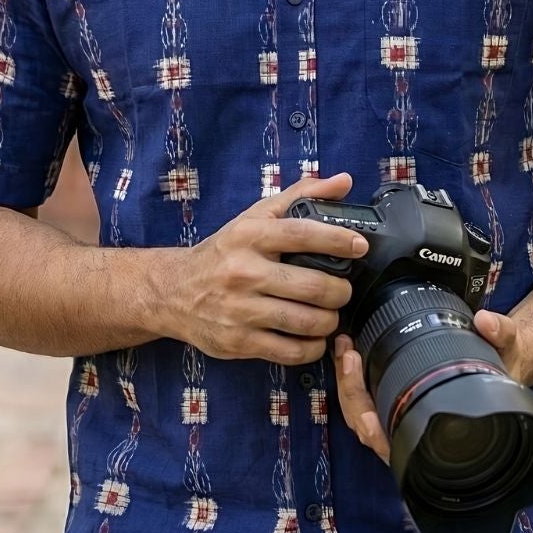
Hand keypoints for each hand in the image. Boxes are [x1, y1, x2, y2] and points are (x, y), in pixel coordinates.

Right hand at [168, 172, 362, 363]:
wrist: (172, 291)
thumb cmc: (223, 253)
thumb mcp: (254, 217)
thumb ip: (301, 197)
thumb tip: (343, 181)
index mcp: (249, 236)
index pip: (302, 234)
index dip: (339, 240)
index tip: (360, 246)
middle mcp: (243, 272)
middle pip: (313, 286)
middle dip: (340, 291)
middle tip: (342, 290)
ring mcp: (240, 310)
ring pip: (305, 321)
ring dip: (330, 321)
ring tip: (330, 314)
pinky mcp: (238, 341)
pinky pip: (290, 351)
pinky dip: (312, 347)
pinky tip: (314, 337)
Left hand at [334, 307, 532, 466]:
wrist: (504, 365)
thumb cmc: (503, 371)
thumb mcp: (509, 350)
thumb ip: (501, 334)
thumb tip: (486, 322)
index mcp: (441, 433)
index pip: (402, 448)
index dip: (380, 439)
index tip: (367, 419)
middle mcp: (417, 431)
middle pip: (369, 429)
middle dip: (353, 394)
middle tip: (350, 358)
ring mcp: (401, 417)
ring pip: (360, 416)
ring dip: (348, 385)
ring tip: (346, 349)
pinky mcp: (393, 400)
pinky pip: (364, 400)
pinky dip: (352, 380)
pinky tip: (349, 355)